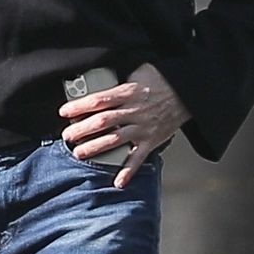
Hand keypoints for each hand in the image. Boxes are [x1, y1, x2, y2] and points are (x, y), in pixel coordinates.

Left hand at [59, 63, 188, 189]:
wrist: (189, 93)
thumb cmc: (162, 81)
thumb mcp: (140, 71)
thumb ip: (120, 80)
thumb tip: (99, 81)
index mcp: (128, 93)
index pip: (99, 100)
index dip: (79, 106)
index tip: (64, 112)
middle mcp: (134, 111)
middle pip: (103, 122)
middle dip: (81, 130)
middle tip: (67, 136)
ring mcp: (143, 128)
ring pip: (115, 140)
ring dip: (95, 148)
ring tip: (79, 153)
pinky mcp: (152, 140)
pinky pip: (139, 158)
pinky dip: (128, 171)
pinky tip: (118, 182)